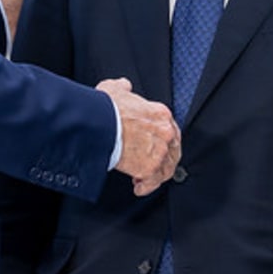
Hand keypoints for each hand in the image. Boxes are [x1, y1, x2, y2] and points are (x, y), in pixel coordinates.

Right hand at [97, 78, 180, 194]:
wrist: (99, 124)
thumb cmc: (105, 108)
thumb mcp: (115, 89)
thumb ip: (124, 87)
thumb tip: (125, 86)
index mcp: (161, 114)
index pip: (170, 130)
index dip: (163, 141)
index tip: (154, 146)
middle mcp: (165, 133)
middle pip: (173, 151)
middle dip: (163, 159)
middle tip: (151, 165)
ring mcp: (159, 151)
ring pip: (166, 168)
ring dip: (156, 175)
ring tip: (143, 179)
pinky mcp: (149, 168)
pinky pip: (153, 182)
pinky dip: (146, 187)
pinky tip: (138, 188)